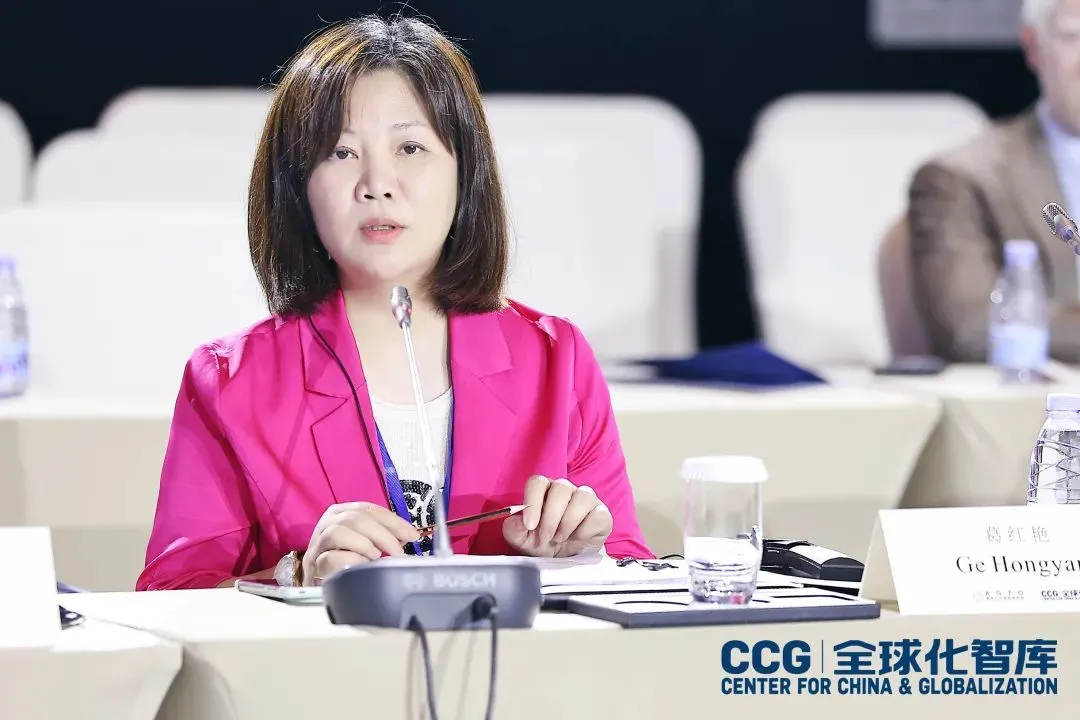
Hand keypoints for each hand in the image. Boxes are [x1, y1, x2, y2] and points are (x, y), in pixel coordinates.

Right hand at [302, 502, 419, 584]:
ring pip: (338, 533)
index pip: (368, 509)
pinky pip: (329, 558)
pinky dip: (350, 560)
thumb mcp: (365, 542)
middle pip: (354, 518)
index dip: (392, 521)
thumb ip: (383, 535)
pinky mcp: (312, 566)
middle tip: (397, 551)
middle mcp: (326, 524)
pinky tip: (362, 567)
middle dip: (382, 534)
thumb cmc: (344, 561)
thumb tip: (409, 535)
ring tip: (377, 558)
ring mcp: (317, 545)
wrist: (319, 586)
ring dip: (364, 545)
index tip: (412, 535)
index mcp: (340, 513)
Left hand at [502, 476, 611, 557]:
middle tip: (546, 537)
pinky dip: (585, 530)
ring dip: (568, 522)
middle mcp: (565, 490)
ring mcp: (585, 499)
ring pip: (582, 497)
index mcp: (544, 491)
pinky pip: (597, 514)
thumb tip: (514, 522)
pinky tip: (578, 539)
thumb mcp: (524, 542)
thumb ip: (514, 531)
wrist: (567, 562)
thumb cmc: (545, 545)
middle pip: (560, 488)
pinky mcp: (601, 513)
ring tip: (560, 539)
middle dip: (551, 517)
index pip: (538, 482)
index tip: (529, 525)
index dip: (533, 501)